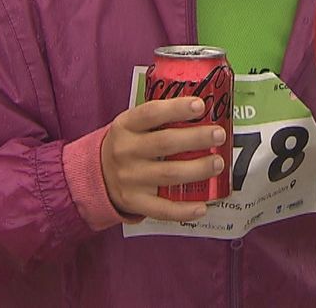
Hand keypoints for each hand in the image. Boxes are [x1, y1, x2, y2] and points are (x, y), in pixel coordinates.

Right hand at [100, 96, 226, 222]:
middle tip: (219, 135)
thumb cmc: (127, 145)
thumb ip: (159, 119)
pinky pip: (162, 209)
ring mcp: (130, 179)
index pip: (151, 113)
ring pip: (169, 175)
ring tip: (218, 163)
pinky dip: (184, 210)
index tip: (200, 105)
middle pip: (165, 143)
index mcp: (126, 127)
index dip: (176, 109)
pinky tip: (203, 206)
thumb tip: (204, 111)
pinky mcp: (134, 202)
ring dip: (198, 169)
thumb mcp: (132, 126)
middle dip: (196, 138)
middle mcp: (126, 151)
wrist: (96, 176)